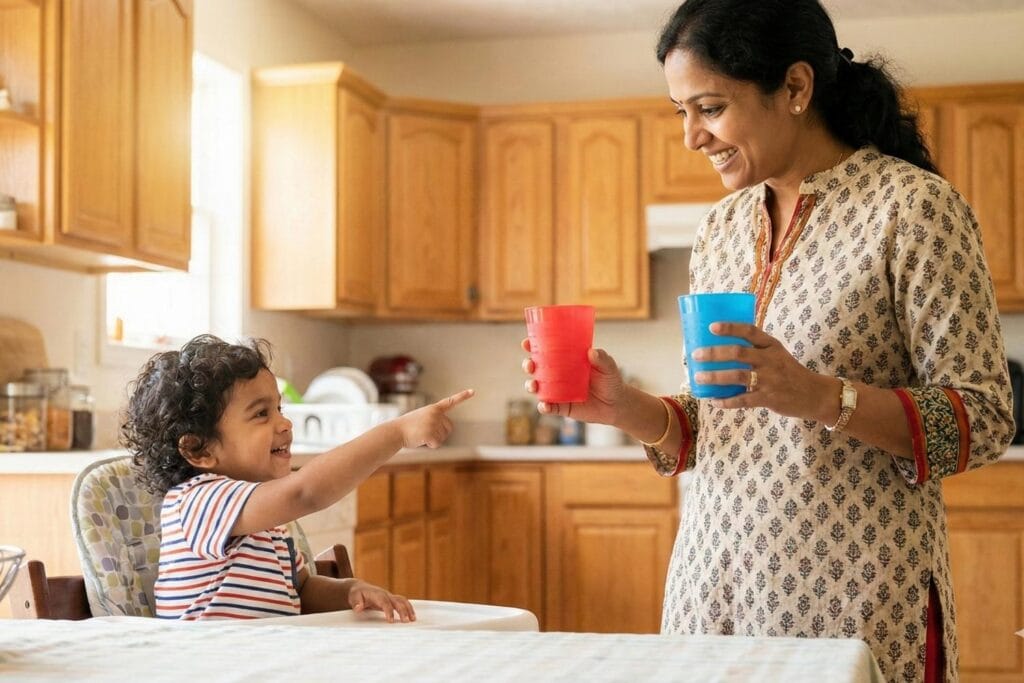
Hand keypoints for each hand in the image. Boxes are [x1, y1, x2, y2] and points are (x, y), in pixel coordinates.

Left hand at [348, 580, 415, 622]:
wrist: (359, 588)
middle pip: (397, 601)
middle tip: (406, 621)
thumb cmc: (356, 594)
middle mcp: (385, 594)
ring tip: (413, 619)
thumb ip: (356, 603)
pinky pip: (402, 603)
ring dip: (408, 609)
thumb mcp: (353, 597)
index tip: (391, 621)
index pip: (385, 602)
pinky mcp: (391, 600)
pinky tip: (411, 616)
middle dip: (403, 611)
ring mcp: (389, 596)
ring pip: (402, 601)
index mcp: (377, 594)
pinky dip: (408, 608)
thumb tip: (358, 608)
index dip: (389, 611)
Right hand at [395, 389, 474, 447]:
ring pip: (443, 437)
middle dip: (441, 433)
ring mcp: (433, 423)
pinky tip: (421, 440)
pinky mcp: (431, 433)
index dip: (462, 396)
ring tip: (420, 434)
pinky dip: (430, 445)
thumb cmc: (407, 427)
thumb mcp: (421, 418)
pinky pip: (437, 444)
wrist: (395, 431)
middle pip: (449, 428)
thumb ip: (434, 420)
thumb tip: (441, 430)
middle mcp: (436, 414)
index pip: (450, 401)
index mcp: (433, 408)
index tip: (473, 391)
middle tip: (425, 432)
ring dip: (433, 439)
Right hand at [520, 338, 626, 423]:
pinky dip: (544, 407)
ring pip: (538, 388)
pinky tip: (544, 405)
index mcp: (566, 361)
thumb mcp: (609, 367)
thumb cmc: (611, 380)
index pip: (546, 351)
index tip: (526, 343)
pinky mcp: (562, 408)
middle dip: (528, 365)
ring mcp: (559, 392)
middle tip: (530, 365)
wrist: (617, 404)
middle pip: (536, 369)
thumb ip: (602, 359)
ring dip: (531, 386)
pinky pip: (549, 407)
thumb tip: (592, 352)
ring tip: (534, 386)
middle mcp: (558, 376)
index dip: (533, 347)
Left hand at [690, 322, 832, 419]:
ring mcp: (769, 380)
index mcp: (771, 345)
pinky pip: (743, 400)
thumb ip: (757, 350)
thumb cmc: (790, 372)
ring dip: (715, 377)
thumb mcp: (777, 354)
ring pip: (737, 376)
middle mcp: (770, 360)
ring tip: (698, 378)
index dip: (730, 328)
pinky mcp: (769, 398)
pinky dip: (727, 401)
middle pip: (738, 353)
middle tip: (696, 355)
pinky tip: (714, 401)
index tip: (711, 327)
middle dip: (714, 354)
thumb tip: (723, 349)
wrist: (815, 394)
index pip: (749, 331)